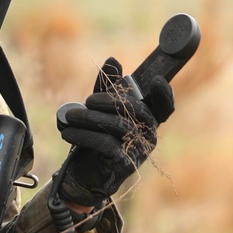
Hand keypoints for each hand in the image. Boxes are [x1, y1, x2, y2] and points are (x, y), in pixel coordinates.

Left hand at [56, 57, 173, 200]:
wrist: (83, 171)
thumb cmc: (96, 136)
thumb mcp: (100, 108)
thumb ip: (107, 86)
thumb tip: (112, 60)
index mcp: (147, 119)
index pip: (165, 106)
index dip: (164, 94)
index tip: (156, 81)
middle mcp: (148, 135)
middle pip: (137, 110)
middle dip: (110, 100)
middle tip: (87, 100)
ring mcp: (139, 151)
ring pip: (118, 125)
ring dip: (89, 118)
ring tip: (71, 116)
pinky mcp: (125, 165)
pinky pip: (105, 143)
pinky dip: (83, 135)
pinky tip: (67, 132)